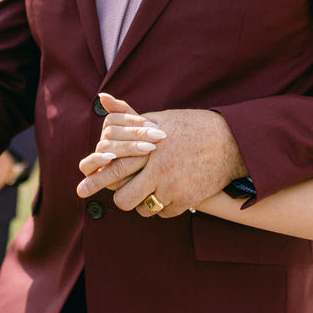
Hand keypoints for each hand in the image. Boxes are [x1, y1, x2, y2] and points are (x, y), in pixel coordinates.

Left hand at [78, 93, 245, 217]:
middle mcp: (158, 171)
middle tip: (123, 194)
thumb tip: (102, 97)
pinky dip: (163, 207)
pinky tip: (167, 194)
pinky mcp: (187, 201)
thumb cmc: (191, 127)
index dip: (96, 180)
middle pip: (125, 199)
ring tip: (149, 190)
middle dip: (121, 197)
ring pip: (144, 210)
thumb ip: (128, 116)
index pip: (115, 168)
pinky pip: (164, 214)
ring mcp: (173, 189)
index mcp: (148, 149)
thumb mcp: (159, 118)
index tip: (81, 188)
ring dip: (143, 203)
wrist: (231, 142)